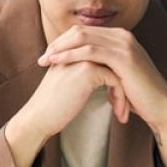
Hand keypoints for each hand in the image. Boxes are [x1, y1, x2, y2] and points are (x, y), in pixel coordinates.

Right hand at [4, 56, 126, 166]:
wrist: (38, 117)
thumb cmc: (52, 106)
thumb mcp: (67, 81)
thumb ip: (81, 72)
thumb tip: (104, 77)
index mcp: (73, 51)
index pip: (106, 57)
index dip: (116, 76)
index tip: (120, 97)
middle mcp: (78, 50)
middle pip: (114, 61)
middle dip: (125, 83)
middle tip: (129, 104)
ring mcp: (83, 58)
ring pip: (118, 70)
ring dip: (124, 94)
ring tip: (122, 113)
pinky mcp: (87, 70)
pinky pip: (115, 80)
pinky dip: (120, 99)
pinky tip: (119, 115)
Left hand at [39, 26, 166, 166]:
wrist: (161, 108)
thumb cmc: (138, 96)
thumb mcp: (116, 75)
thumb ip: (102, 66)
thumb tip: (81, 67)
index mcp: (120, 37)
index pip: (84, 32)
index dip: (63, 42)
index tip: (47, 56)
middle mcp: (123, 36)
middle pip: (81, 32)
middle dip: (58, 44)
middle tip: (41, 58)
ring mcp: (125, 45)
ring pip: (83, 38)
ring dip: (60, 49)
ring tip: (45, 61)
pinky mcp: (124, 57)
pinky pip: (91, 51)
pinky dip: (71, 55)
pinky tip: (58, 63)